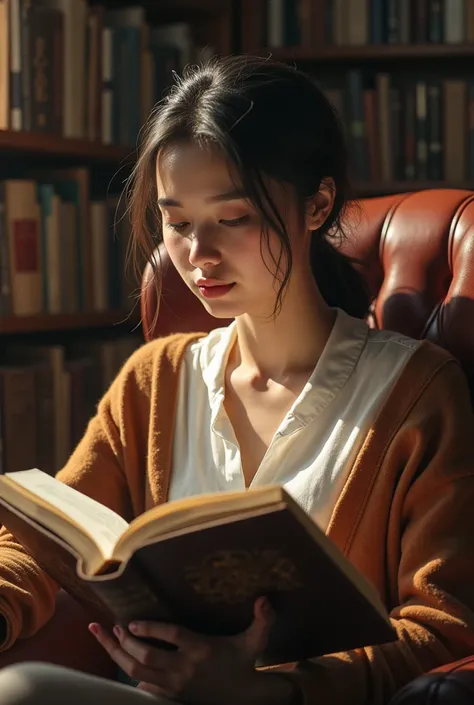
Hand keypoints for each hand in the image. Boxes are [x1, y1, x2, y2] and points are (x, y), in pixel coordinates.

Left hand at [89, 596, 298, 704]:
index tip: (131, 620)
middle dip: (124, 641)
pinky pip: (143, 686)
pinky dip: (128, 674)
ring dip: (118, 654)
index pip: (171, 637)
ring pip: (138, 672)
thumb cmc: (244, 663)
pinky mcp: (170, 695)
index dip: (150, 628)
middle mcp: (185, 668)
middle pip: (146, 656)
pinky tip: (117, 659)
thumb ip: (263, 620)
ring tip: (103, 635)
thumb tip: (265, 598)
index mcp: (202, 650)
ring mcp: (175, 684)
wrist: (242, 697)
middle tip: (112, 625)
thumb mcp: (256, 641)